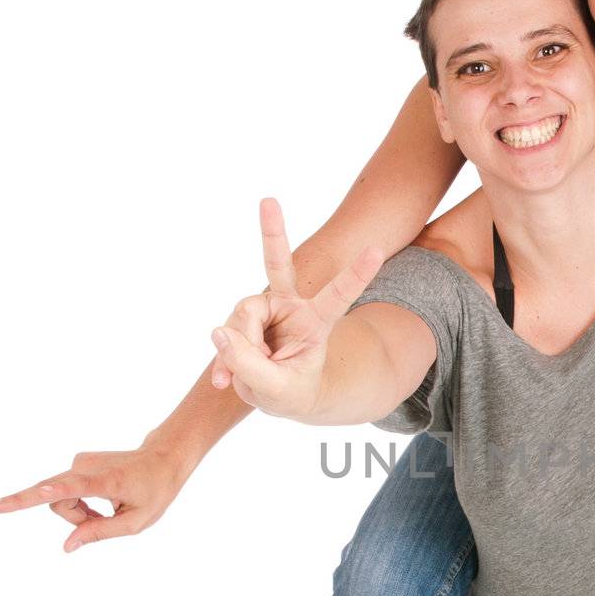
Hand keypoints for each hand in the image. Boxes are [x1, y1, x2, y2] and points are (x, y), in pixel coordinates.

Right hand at [0, 441, 191, 551]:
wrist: (162, 459)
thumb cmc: (154, 492)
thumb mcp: (135, 521)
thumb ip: (100, 532)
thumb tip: (67, 546)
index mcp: (106, 481)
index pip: (70, 488)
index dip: (44, 494)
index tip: (13, 501)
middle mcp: (88, 466)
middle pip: (57, 499)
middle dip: (72, 519)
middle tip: (101, 520)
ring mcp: (81, 461)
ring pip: (59, 497)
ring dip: (77, 513)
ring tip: (103, 516)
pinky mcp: (78, 462)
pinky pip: (65, 491)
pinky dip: (78, 503)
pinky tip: (98, 506)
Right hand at [208, 197, 383, 420]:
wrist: (278, 395)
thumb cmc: (291, 392)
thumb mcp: (278, 391)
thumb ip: (249, 365)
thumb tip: (219, 331)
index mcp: (316, 322)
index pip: (338, 295)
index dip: (356, 274)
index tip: (376, 249)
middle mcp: (290, 307)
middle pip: (277, 265)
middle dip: (272, 232)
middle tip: (269, 200)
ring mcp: (265, 311)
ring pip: (240, 318)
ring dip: (238, 352)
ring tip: (244, 377)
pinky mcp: (244, 320)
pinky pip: (224, 335)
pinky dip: (222, 361)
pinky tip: (224, 380)